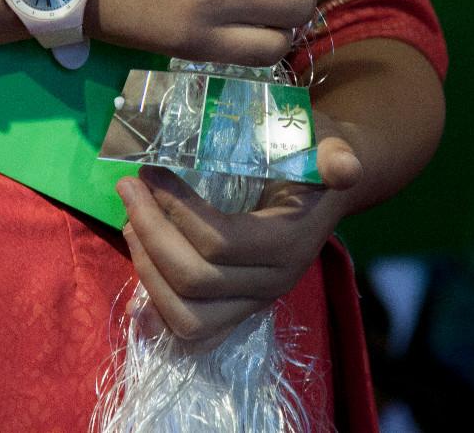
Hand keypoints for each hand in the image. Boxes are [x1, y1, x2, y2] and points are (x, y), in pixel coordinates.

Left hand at [116, 112, 364, 348]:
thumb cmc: (316, 156)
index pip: (219, 242)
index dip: (176, 210)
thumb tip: (345, 167)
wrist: (327, 189)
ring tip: (130, 222)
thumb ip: (333, 154)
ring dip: (147, 270)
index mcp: (290, 244)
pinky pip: (193, 331)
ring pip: (187, 316)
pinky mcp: (237, 311)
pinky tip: (138, 277)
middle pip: (195, 280)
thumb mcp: (326, 142)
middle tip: (129, 189)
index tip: (150, 171)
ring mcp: (253, 303)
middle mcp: (272, 283)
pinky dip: (157, 310)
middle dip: (150, 232)